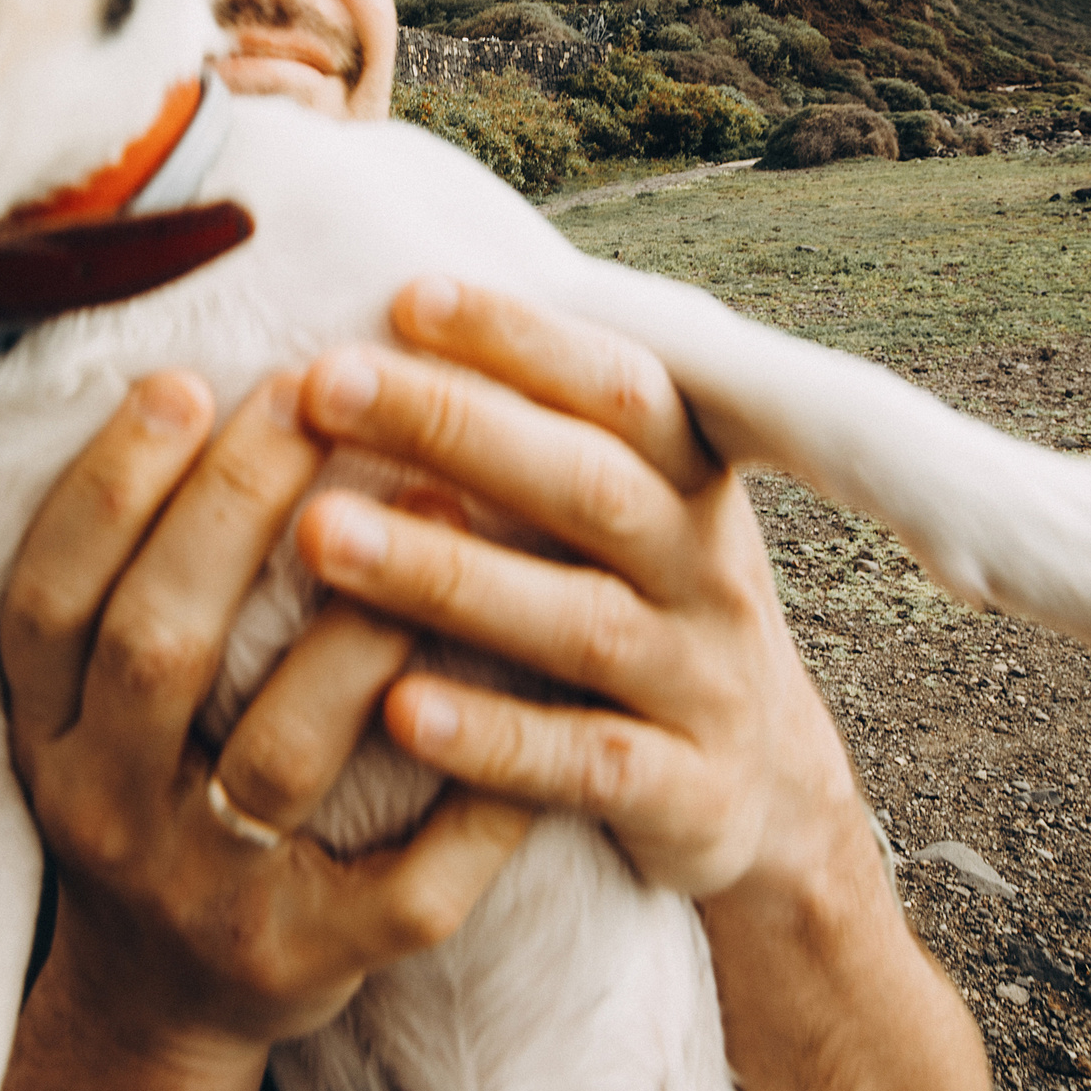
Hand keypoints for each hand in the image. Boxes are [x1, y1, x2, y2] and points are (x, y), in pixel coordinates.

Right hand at [0, 371, 530, 1090]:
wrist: (159, 1004)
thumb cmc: (152, 794)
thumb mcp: (93, 703)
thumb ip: (130, 579)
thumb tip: (205, 385)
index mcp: (47, 735)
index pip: (50, 598)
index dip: (108, 490)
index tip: (182, 382)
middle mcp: (106, 810)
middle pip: (159, 647)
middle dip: (235, 510)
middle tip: (318, 396)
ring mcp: (208, 895)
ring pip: (281, 753)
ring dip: (360, 626)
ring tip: (439, 506)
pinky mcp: (313, 962)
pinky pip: (408, 883)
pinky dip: (474, 799)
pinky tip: (532, 696)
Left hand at [291, 277, 863, 900]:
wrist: (769, 792)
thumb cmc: (641, 614)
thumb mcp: (628, 515)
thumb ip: (542, 431)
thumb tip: (397, 305)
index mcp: (690, 481)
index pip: (616, 385)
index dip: (520, 338)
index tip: (404, 295)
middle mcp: (706, 569)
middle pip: (588, 484)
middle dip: (454, 427)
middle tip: (323, 384)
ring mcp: (703, 683)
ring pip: (578, 622)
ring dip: (446, 574)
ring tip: (322, 535)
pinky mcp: (689, 795)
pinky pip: (586, 764)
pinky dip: (494, 738)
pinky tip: (397, 711)